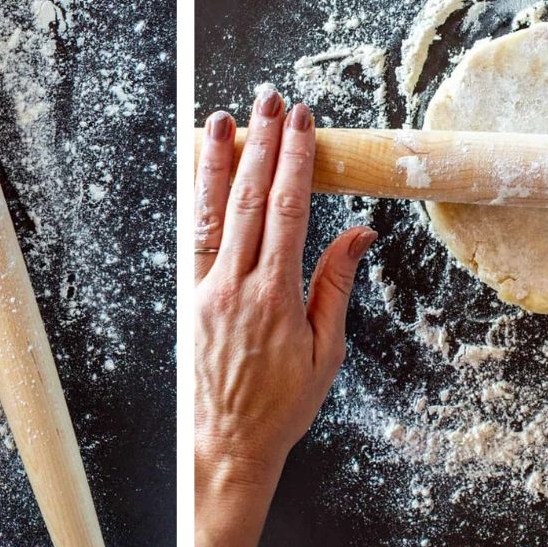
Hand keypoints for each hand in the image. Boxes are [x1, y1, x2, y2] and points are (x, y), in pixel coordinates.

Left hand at [193, 88, 375, 546]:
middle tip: (269, 99)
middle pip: (249, 198)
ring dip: (219, 161)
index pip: (289, 210)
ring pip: (211, 212)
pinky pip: (192, 239)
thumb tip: (360, 232)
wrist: (226, 447)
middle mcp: (234, 287)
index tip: (304, 122)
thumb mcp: (325, 352)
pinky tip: (201, 172)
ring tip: (223, 118)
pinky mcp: (187, 301)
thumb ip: (336, 284)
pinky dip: (198, 200)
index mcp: (274, 297)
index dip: (296, 160)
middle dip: (261, 143)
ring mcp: (204, 292)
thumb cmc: (281, 407)